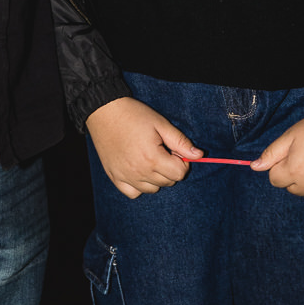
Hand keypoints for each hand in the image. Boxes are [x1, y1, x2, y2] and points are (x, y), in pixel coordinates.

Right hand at [86, 97, 202, 199]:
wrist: (104, 110)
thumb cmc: (134, 114)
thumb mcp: (160, 123)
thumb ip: (180, 142)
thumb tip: (199, 155)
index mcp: (152, 158)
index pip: (180, 173)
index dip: (181, 161)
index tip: (172, 149)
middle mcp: (139, 172)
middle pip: (168, 182)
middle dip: (170, 168)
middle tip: (160, 150)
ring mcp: (125, 177)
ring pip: (153, 189)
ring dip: (156, 177)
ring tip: (149, 157)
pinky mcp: (114, 177)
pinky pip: (134, 193)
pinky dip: (139, 185)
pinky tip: (138, 169)